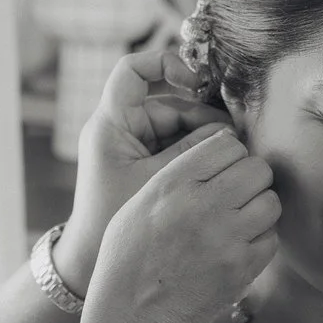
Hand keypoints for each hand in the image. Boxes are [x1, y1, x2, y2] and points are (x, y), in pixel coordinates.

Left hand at [55, 51, 230, 295]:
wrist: (90, 260)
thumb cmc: (114, 220)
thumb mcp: (157, 182)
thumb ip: (192, 153)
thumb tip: (229, 134)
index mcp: (110, 124)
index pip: (133, 70)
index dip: (165, 63)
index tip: (194, 82)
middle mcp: (120, 128)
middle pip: (169, 101)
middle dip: (203, 116)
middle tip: (233, 139)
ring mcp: (133, 145)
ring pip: (178, 125)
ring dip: (205, 137)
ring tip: (232, 156)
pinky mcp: (144, 162)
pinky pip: (176, 145)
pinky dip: (197, 152)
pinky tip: (219, 167)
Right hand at [84, 128, 278, 322]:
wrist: (133, 322)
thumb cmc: (128, 262)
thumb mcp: (137, 205)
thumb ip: (178, 175)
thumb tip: (223, 151)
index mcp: (173, 184)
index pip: (228, 144)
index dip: (229, 156)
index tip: (222, 171)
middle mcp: (203, 205)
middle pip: (258, 168)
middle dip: (250, 179)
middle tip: (236, 196)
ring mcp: (226, 238)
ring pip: (271, 202)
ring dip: (259, 209)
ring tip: (238, 223)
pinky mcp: (242, 269)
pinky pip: (272, 239)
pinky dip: (259, 241)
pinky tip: (237, 249)